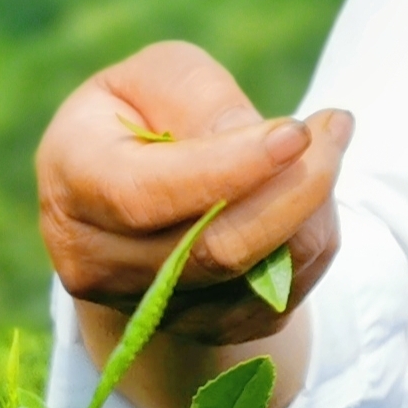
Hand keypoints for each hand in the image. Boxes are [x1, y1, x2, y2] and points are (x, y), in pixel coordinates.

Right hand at [36, 42, 349, 407]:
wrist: (135, 187)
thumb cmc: (145, 111)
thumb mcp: (160, 77)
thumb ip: (204, 101)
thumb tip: (272, 145)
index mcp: (72, 180)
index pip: (145, 195)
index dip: (228, 169)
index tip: (297, 133)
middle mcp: (93, 260)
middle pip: (214, 249)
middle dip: (296, 189)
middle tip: (335, 127)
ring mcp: (146, 307)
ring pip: (261, 278)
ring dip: (314, 212)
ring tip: (326, 148)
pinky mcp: (202, 329)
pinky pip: (282, 297)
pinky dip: (313, 242)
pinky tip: (308, 196)